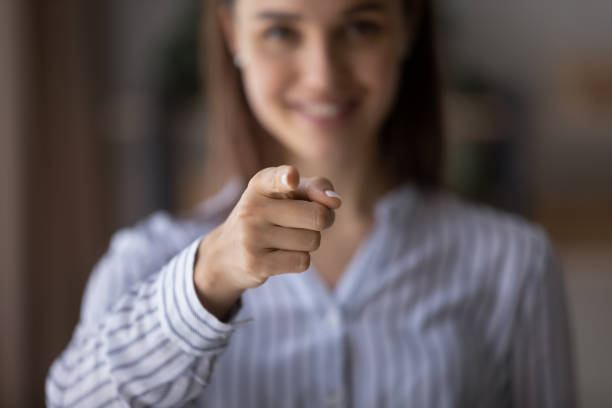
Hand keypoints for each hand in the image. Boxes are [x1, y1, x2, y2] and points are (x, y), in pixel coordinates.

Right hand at [194, 165, 340, 319]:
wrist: (227, 254)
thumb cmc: (269, 216)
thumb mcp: (287, 195)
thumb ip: (315, 188)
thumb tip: (335, 202)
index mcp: (259, 185)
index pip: (276, 178)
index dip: (287, 177)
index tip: (292, 178)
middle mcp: (252, 208)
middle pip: (317, 216)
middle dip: (323, 221)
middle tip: (309, 222)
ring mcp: (251, 237)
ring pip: (312, 241)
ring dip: (308, 242)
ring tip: (286, 240)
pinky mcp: (256, 264)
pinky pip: (302, 261)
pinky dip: (300, 260)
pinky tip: (281, 256)